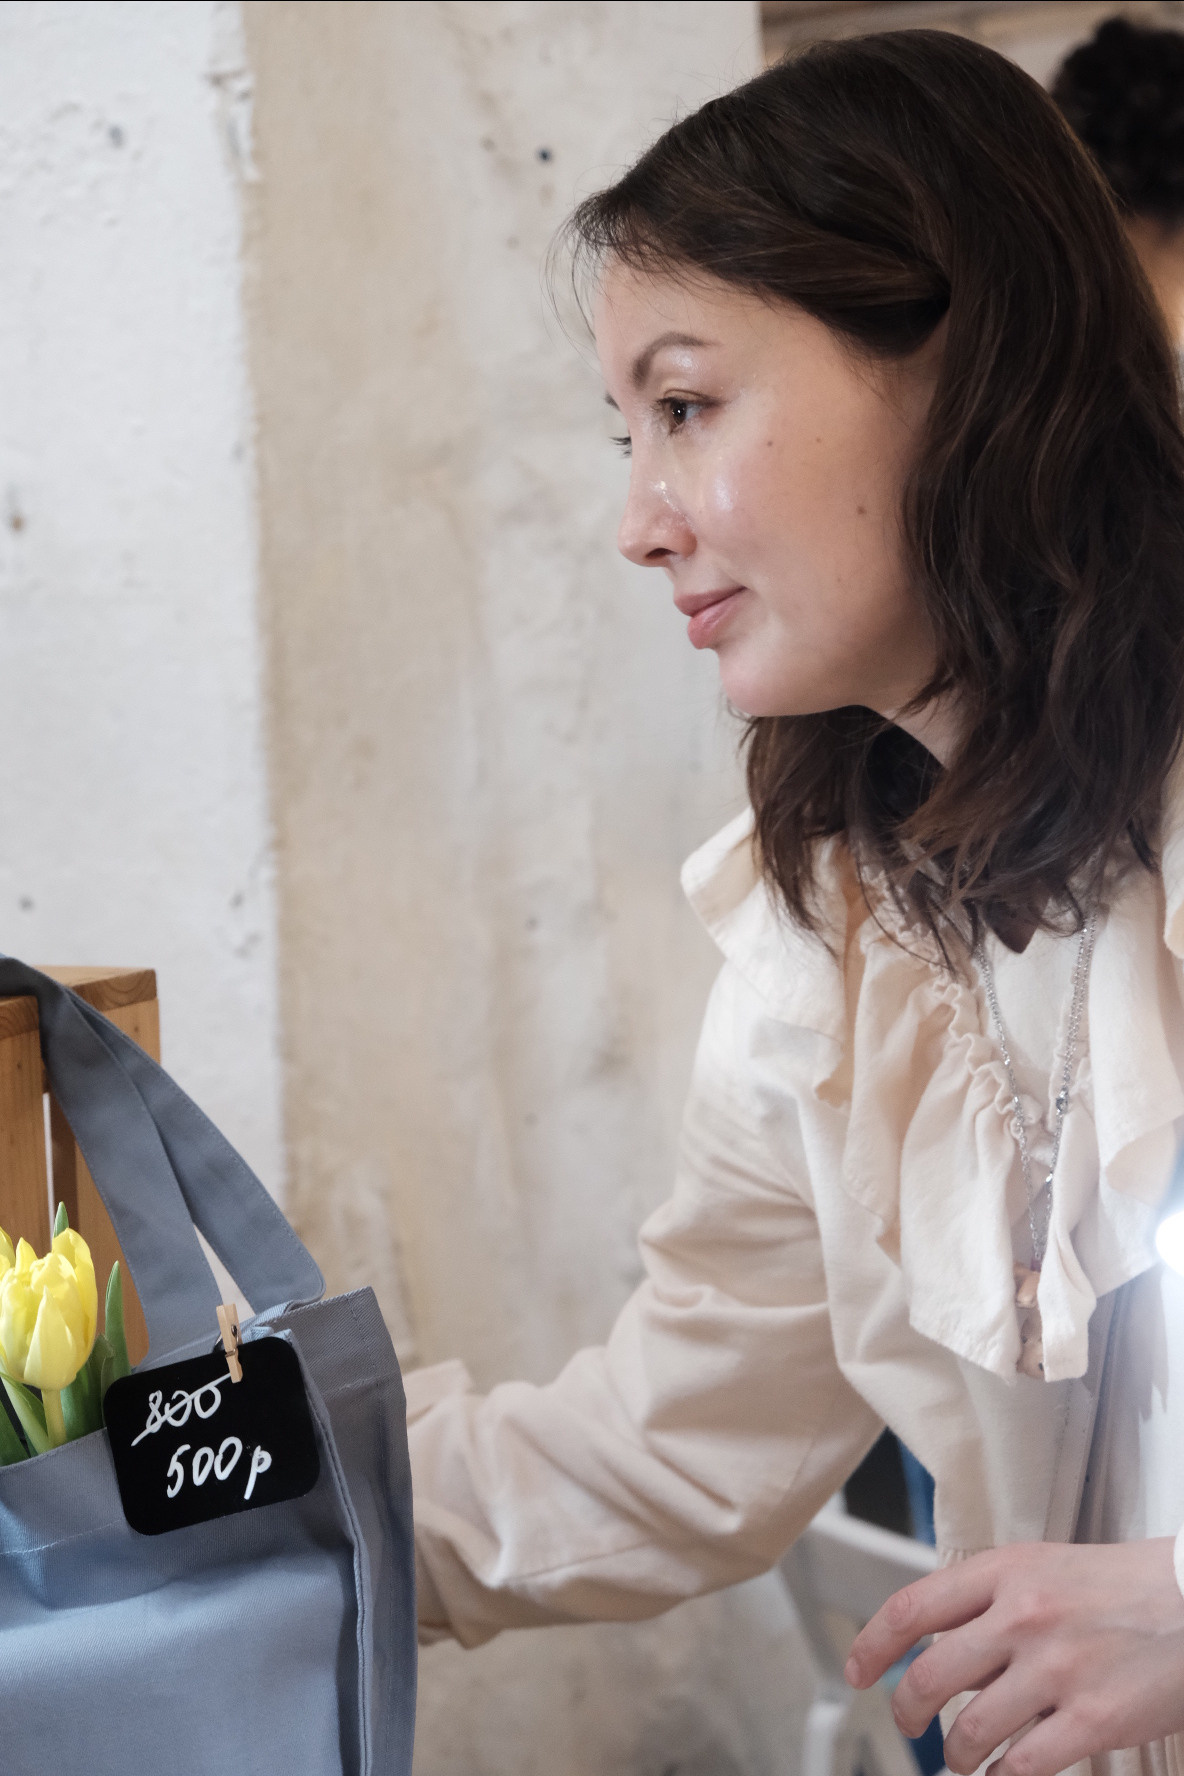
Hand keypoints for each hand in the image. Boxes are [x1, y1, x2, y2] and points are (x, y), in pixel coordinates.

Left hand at [844, 1538, 1183, 1775]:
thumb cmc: (1121, 1586)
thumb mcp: (1045, 1569)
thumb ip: (990, 1604)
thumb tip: (939, 1648)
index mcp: (1006, 1572)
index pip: (912, 1608)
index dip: (872, 1645)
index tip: (858, 1672)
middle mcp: (1023, 1616)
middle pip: (929, 1676)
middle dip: (908, 1712)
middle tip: (910, 1726)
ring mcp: (1057, 1669)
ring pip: (970, 1730)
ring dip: (957, 1755)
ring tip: (964, 1758)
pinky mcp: (1093, 1718)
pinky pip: (1024, 1766)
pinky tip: (1005, 1774)